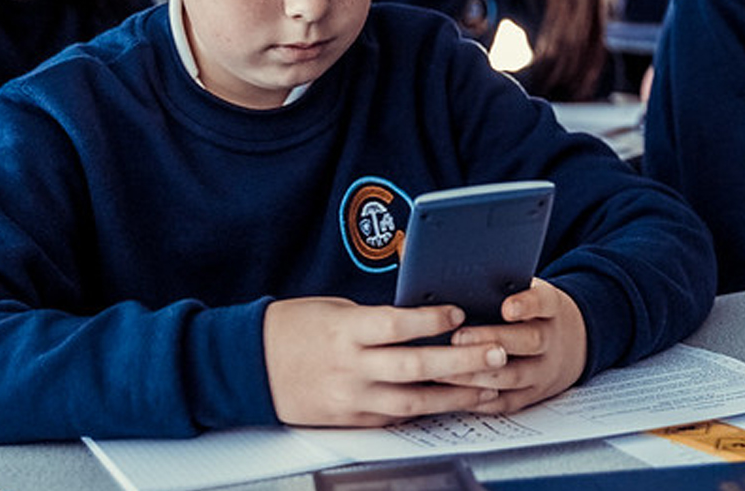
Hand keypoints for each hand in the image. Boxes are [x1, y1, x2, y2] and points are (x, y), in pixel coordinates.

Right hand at [262, 298, 507, 426]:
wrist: (249, 365)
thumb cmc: (292, 330)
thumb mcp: (334, 310)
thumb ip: (376, 318)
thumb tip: (423, 316)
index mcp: (345, 332)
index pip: (395, 326)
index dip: (430, 320)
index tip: (459, 311)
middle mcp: (350, 368)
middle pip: (415, 366)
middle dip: (461, 361)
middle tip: (496, 353)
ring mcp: (352, 398)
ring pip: (413, 401)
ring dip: (456, 395)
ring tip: (488, 387)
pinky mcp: (352, 420)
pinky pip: (397, 417)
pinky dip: (428, 410)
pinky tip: (453, 403)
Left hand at [438, 278, 587, 413]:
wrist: (572, 345)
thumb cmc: (532, 313)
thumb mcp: (528, 293)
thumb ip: (502, 288)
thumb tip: (454, 281)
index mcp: (551, 308)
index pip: (543, 303)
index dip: (526, 305)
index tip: (507, 307)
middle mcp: (551, 340)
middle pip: (528, 341)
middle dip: (492, 340)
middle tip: (458, 337)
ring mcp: (544, 371)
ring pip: (514, 376)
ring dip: (477, 374)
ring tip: (444, 369)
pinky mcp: (531, 396)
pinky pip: (505, 402)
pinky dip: (479, 399)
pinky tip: (453, 393)